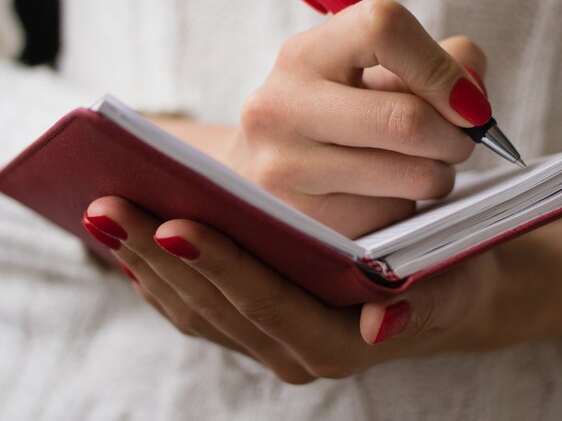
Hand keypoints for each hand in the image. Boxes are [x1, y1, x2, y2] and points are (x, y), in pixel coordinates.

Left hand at [82, 197, 561, 383]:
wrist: (447, 283)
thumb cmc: (454, 264)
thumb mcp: (457, 277)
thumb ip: (430, 300)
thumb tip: (384, 322)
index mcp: (345, 341)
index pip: (272, 306)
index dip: (225, 268)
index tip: (176, 225)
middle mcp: (301, 352)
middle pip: (218, 309)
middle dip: (159, 260)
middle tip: (109, 208)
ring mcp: (273, 340)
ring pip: (196, 311)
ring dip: (144, 265)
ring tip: (104, 215)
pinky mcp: (256, 319)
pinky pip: (196, 307)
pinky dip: (159, 276)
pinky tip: (131, 241)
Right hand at [222, 0, 489, 237]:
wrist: (260, 173)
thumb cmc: (333, 115)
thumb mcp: (371, 73)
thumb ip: (436, 63)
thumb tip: (474, 97)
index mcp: (304, 55)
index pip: (384, 28)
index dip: (442, 66)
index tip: (468, 101)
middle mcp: (281, 108)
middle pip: (407, 120)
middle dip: (456, 137)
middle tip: (459, 142)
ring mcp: (285, 169)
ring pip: (412, 176)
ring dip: (437, 175)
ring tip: (417, 167)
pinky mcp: (304, 222)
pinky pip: (393, 217)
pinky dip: (405, 208)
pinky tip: (378, 196)